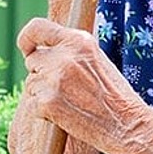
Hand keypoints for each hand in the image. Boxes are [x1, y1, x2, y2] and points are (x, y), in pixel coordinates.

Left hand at [17, 17, 142, 150]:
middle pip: (33, 61)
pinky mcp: (46, 103)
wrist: (126, 125)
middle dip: (42, 73)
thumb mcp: (98, 60)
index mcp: (78, 41)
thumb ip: (72, 51)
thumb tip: (47, 51)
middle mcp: (63, 56)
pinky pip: (32, 105)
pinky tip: (67, 116)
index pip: (37, 28)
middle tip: (65, 89)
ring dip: (43, 94)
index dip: (27, 39)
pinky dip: (44, 112)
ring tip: (71, 103)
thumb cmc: (116, 96)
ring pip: (31, 84)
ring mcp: (53, 80)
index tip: (26, 48)